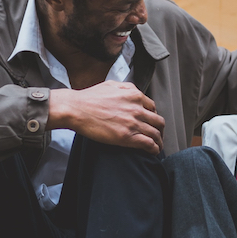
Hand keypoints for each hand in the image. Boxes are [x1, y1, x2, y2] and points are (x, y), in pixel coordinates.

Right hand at [48, 81, 164, 154]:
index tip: (150, 123)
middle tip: (157, 135)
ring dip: (159, 141)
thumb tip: (132, 91)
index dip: (153, 117)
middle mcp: (137, 108)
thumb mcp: (111, 85)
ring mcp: (133, 123)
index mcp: (134, 95)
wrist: (77, 109)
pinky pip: (148, 144)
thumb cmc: (89, 98)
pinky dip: (154, 149)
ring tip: (157, 146)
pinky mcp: (127, 137)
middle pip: (158, 121)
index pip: (153, 108)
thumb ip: (125, 87)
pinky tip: (153, 152)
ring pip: (155, 134)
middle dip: (159, 130)